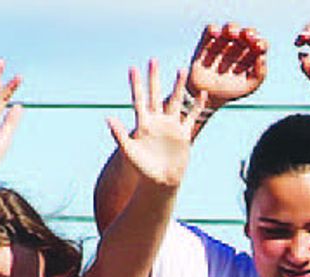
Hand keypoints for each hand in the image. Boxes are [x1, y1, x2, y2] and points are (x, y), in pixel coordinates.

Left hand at [107, 61, 197, 189]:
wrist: (161, 182)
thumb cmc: (143, 170)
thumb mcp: (129, 152)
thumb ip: (119, 134)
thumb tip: (108, 118)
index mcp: (143, 124)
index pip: (138, 99)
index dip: (135, 85)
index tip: (133, 68)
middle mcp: (157, 121)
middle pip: (156, 95)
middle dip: (154, 78)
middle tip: (153, 60)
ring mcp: (171, 126)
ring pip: (175, 101)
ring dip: (178, 86)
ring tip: (181, 70)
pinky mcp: (183, 134)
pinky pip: (191, 116)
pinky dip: (196, 106)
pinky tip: (202, 94)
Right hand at [188, 22, 267, 107]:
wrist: (205, 98)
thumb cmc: (228, 93)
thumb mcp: (248, 87)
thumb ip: (260, 74)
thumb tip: (261, 56)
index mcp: (249, 58)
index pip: (259, 45)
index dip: (261, 43)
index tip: (258, 47)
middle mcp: (237, 49)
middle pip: (246, 33)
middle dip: (249, 32)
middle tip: (248, 36)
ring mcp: (222, 45)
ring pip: (230, 28)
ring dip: (232, 27)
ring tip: (233, 34)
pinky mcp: (207, 44)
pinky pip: (210, 30)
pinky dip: (213, 29)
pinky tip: (216, 34)